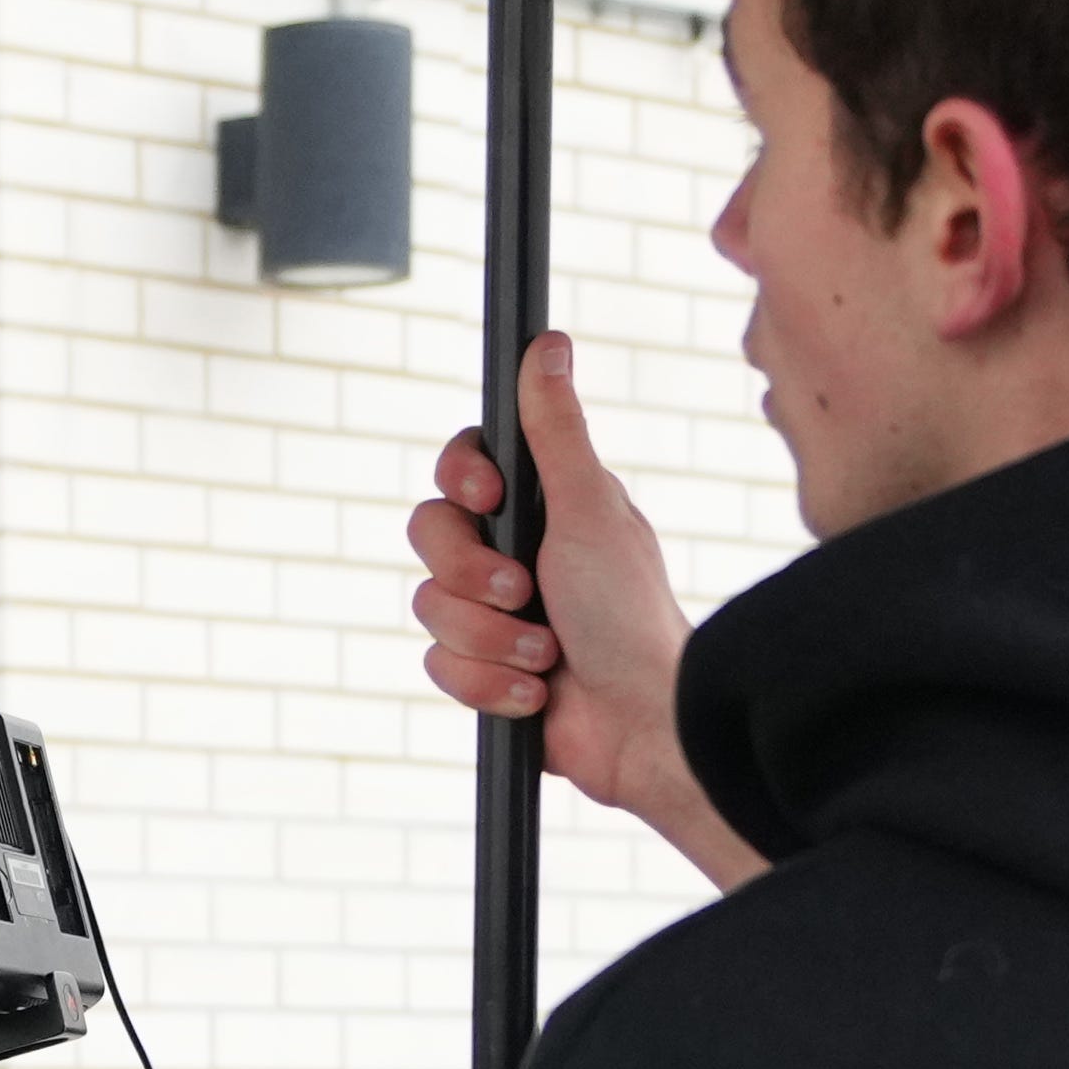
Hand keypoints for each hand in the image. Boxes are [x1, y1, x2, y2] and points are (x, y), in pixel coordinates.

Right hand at [410, 331, 762, 890]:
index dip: (460, 483)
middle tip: (526, 592)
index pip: (459, 471)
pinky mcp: (483, 671)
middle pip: (429, 536)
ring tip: (546, 655)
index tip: (490, 500)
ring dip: (492, 638)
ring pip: (430, 608)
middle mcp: (511, 553)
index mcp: (540, 507)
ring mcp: (494, 614)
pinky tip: (538, 693)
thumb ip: (555, 430)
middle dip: (472, 575)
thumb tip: (546, 345)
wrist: (639, 723)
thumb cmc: (629, 613)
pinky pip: (441, 666)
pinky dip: (490, 684)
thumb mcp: (589, 508)